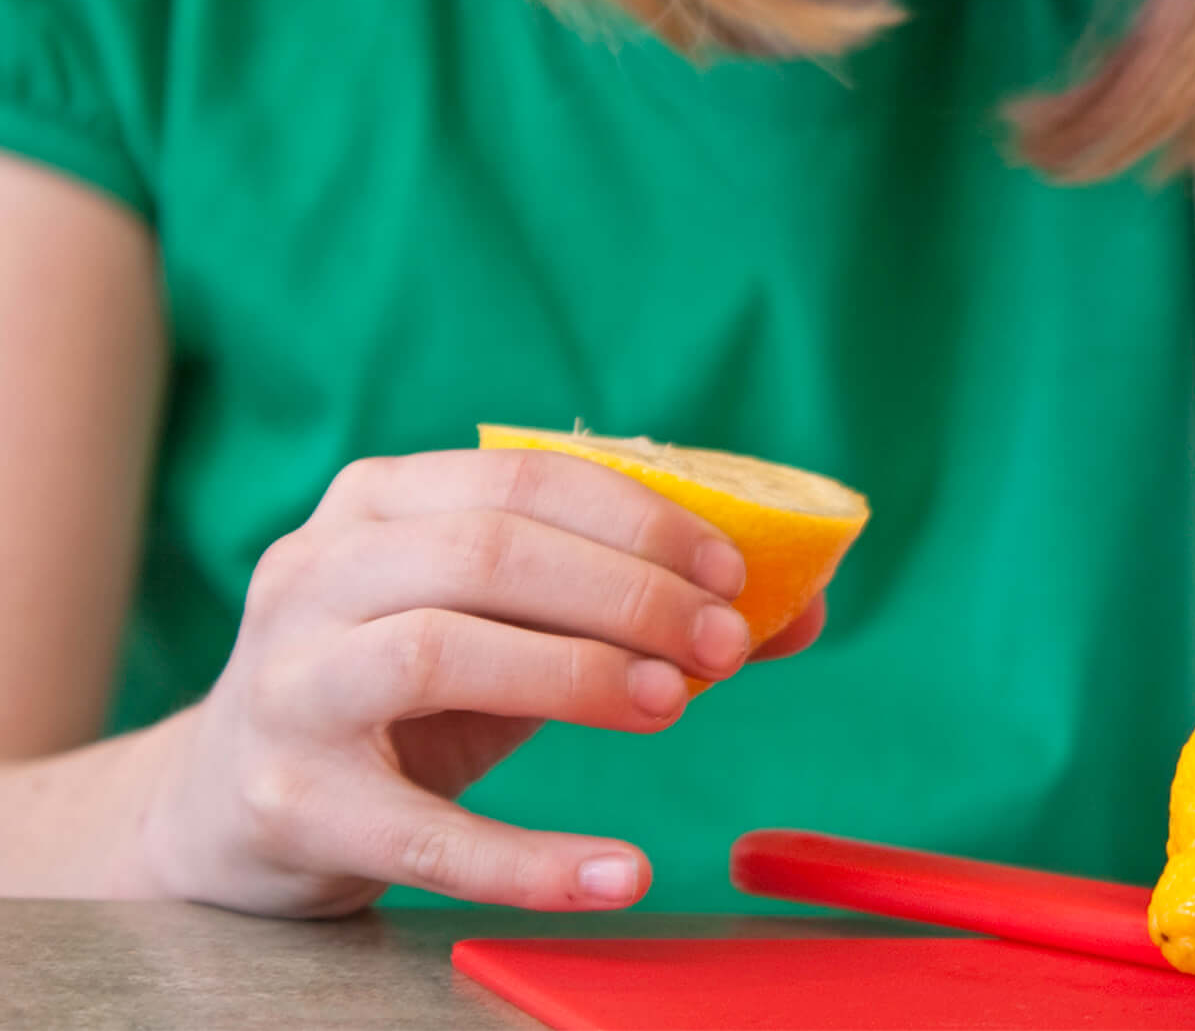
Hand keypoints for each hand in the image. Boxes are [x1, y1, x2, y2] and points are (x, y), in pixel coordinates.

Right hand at [136, 448, 823, 915]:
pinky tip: (623, 872)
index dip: (642, 520)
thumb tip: (804, 609)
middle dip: (629, 591)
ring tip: (672, 708)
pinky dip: (534, 860)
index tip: (735, 571)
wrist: (231, 807)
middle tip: (724, 646)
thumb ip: (635, 604)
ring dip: (578, 674)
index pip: (523, 480)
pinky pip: (426, 835)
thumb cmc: (406, 692)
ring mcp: (290, 688)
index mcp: (376, 503)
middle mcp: (315, 574)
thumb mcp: (505, 626)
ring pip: (441, 650)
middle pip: (488, 555)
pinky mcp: (291, 805)